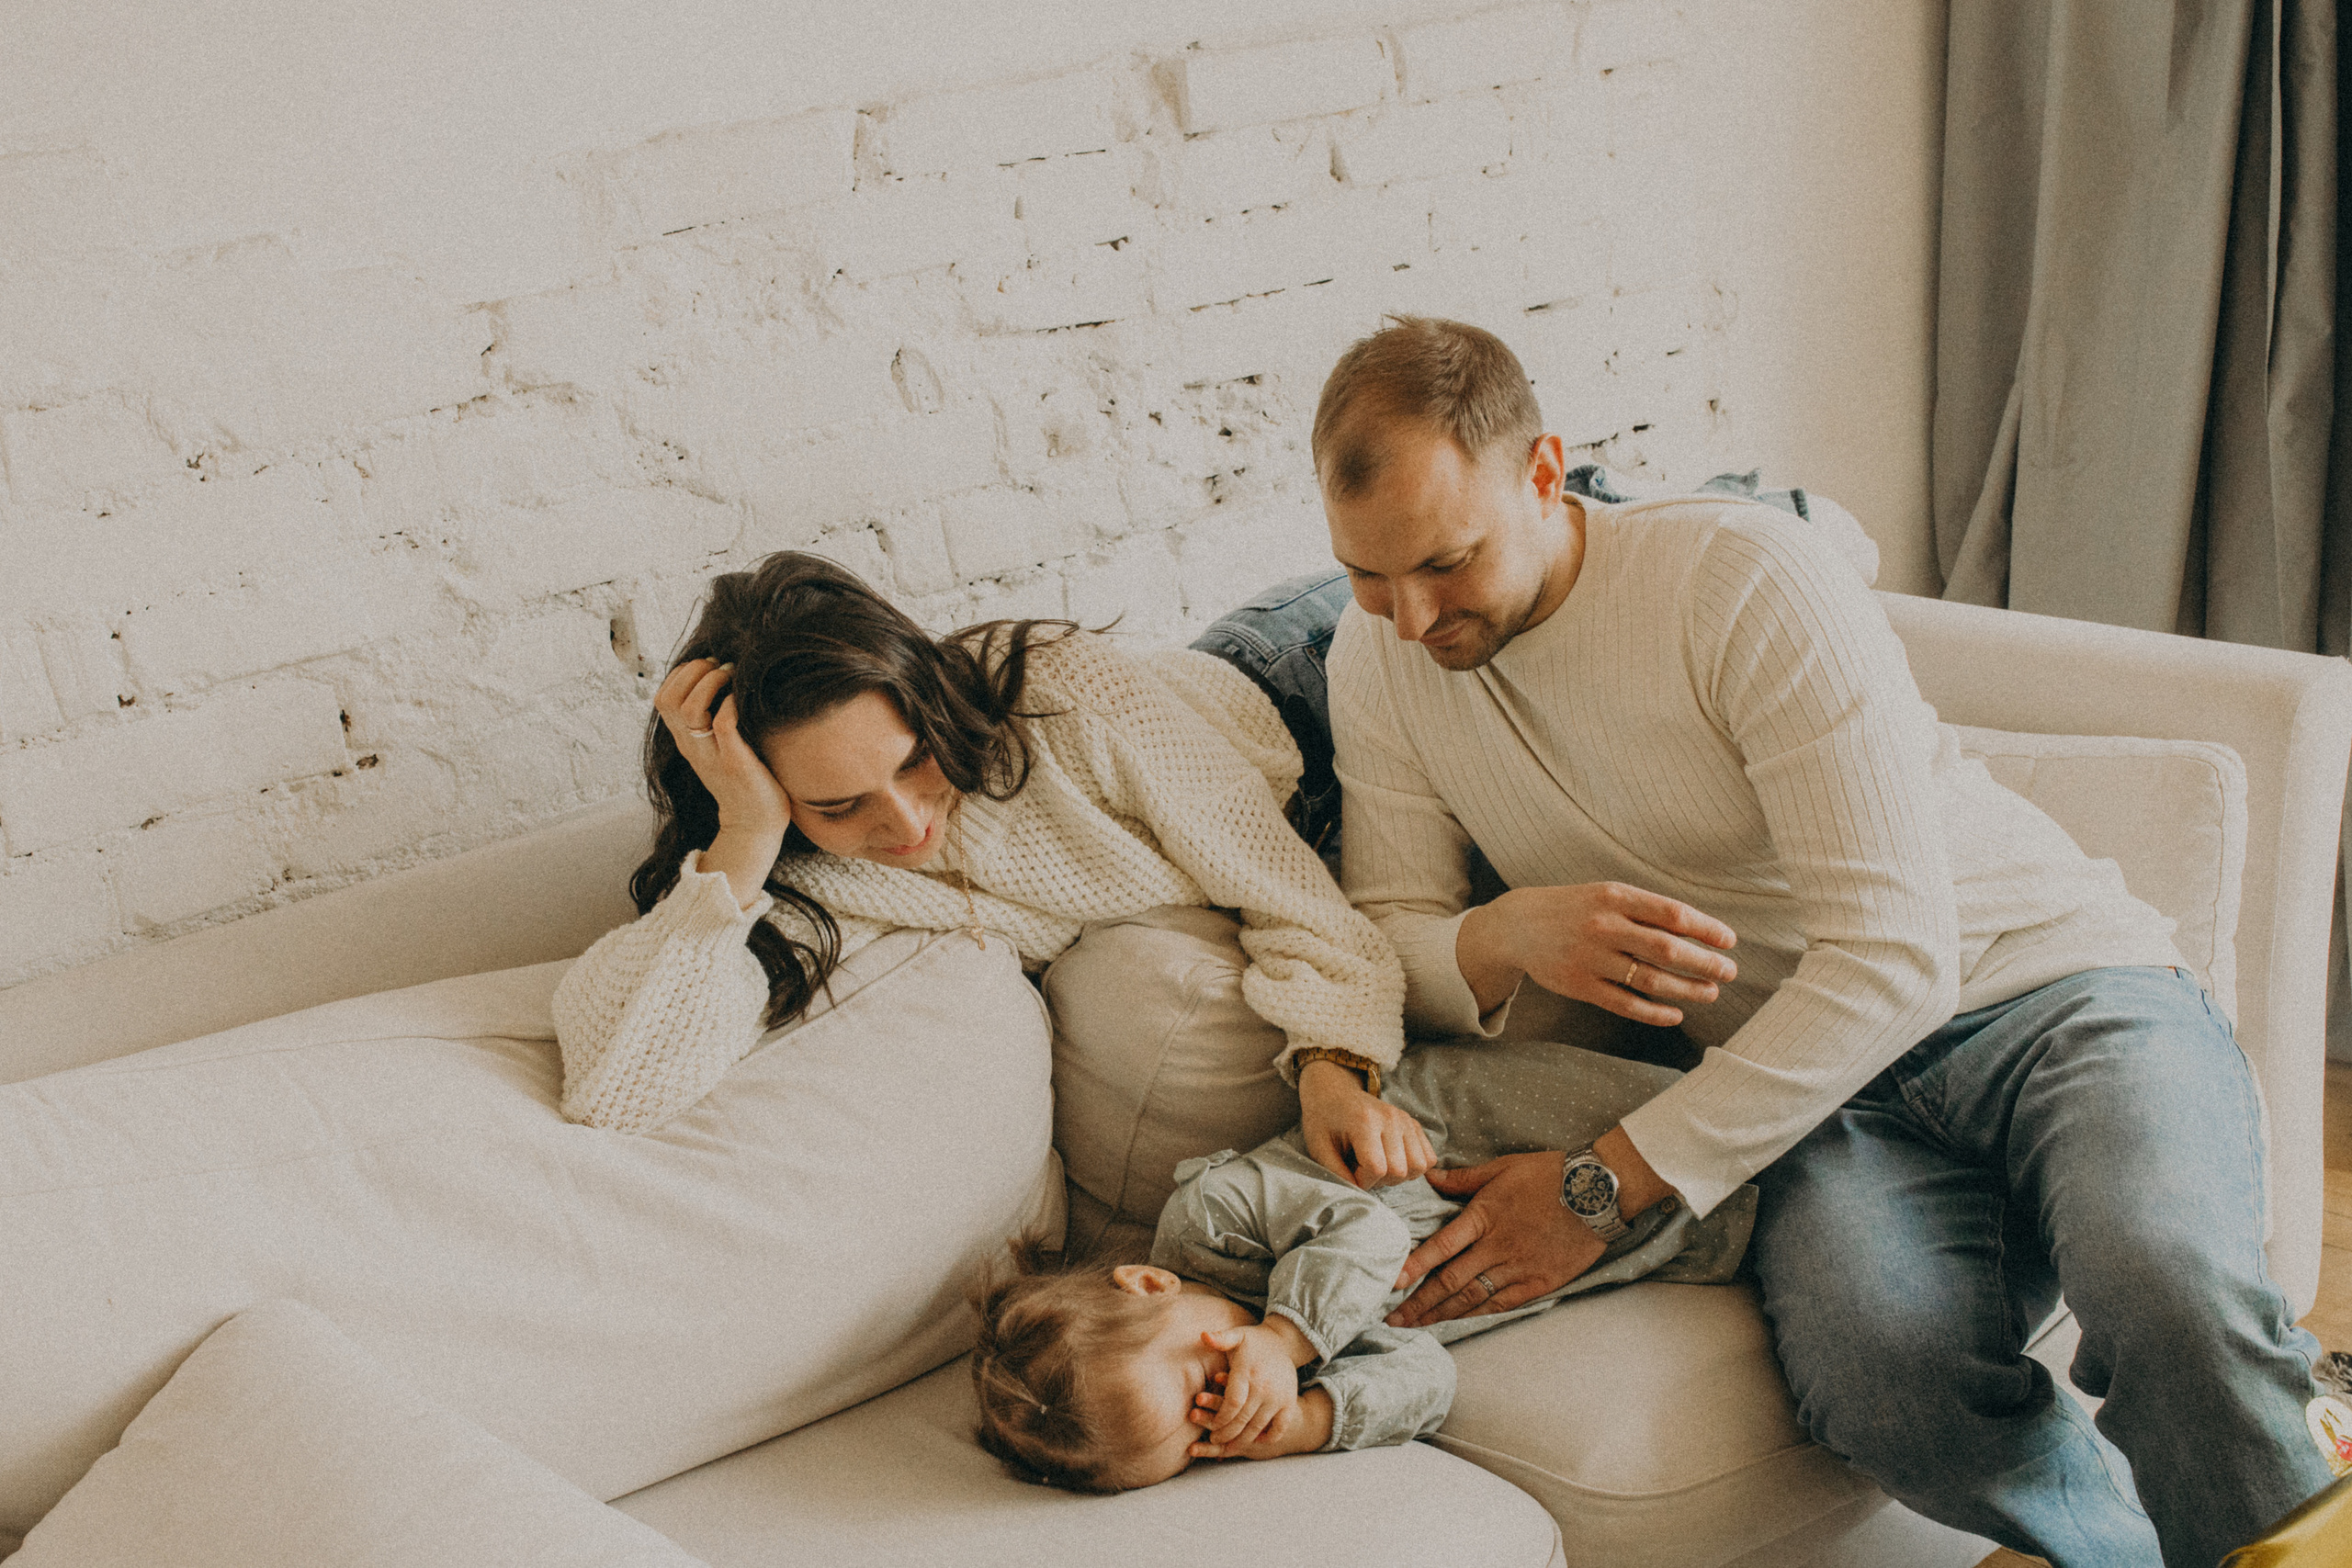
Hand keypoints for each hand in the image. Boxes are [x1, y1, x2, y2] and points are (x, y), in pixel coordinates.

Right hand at [654, 659, 791, 906]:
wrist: (755, 823)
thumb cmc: (744, 776)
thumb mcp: (717, 745)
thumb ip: (710, 719)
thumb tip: (721, 677)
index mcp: (685, 739)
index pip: (663, 697)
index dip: (682, 673)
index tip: (710, 666)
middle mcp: (691, 747)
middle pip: (669, 699)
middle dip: (694, 672)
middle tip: (721, 666)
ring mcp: (711, 756)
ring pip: (690, 709)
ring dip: (711, 684)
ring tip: (732, 677)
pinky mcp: (734, 764)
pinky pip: (722, 724)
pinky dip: (731, 704)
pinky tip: (743, 699)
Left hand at [1192, 1321, 1305, 1447]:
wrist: (1284, 1342)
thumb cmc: (1253, 1341)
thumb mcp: (1237, 1335)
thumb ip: (1220, 1338)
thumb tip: (1203, 1335)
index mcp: (1248, 1372)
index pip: (1232, 1403)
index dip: (1219, 1418)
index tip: (1210, 1427)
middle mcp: (1264, 1387)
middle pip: (1242, 1419)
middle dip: (1226, 1433)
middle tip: (1214, 1440)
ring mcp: (1279, 1398)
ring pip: (1257, 1427)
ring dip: (1242, 1440)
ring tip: (1228, 1446)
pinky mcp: (1289, 1404)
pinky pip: (1279, 1429)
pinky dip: (1267, 1438)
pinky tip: (1255, 1441)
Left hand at [1298, 1060, 1434, 1187]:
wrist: (1334, 1092)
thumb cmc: (1323, 1121)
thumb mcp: (1319, 1148)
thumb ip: (1337, 1174)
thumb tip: (1358, 1196)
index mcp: (1365, 1121)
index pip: (1377, 1168)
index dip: (1362, 1181)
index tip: (1349, 1172)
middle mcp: (1391, 1118)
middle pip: (1400, 1170)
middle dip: (1380, 1180)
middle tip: (1362, 1169)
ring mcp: (1406, 1120)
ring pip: (1419, 1166)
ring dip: (1399, 1175)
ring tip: (1378, 1166)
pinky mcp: (1414, 1124)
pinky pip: (1428, 1157)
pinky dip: (1413, 1167)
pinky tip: (1393, 1161)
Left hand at [1384, 1152, 1602, 1328]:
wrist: (1598, 1192)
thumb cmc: (1549, 1174)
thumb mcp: (1503, 1168)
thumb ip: (1464, 1178)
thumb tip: (1430, 1176)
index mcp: (1484, 1216)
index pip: (1441, 1247)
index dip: (1415, 1266)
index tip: (1391, 1283)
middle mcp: (1497, 1247)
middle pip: (1451, 1281)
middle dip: (1419, 1302)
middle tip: (1393, 1318)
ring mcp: (1518, 1268)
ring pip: (1472, 1298)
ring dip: (1441, 1313)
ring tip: (1417, 1325)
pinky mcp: (1538, 1283)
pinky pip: (1501, 1304)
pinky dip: (1476, 1314)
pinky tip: (1458, 1321)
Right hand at [1459, 882, 1737, 1025]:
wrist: (1519, 925)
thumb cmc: (1577, 908)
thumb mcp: (1608, 895)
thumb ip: (1647, 910)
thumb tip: (1701, 932)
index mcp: (1616, 896)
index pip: (1672, 914)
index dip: (1706, 929)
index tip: (1729, 941)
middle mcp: (1604, 926)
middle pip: (1667, 949)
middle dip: (1705, 963)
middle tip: (1730, 972)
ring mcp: (1591, 958)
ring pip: (1650, 980)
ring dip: (1687, 990)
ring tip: (1710, 993)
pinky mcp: (1580, 985)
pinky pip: (1626, 1004)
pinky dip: (1655, 1012)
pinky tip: (1675, 1014)